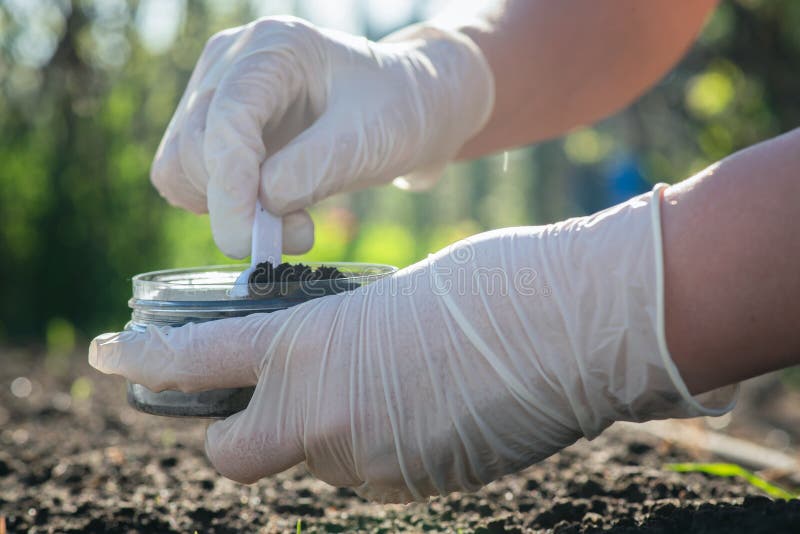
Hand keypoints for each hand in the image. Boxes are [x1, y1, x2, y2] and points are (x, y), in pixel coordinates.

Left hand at [89, 188, 732, 501]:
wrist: (574, 329)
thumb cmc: (485, 286)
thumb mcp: (384, 301)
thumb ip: (332, 347)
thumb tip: (313, 378)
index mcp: (308, 350)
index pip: (194, 364)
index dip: (140, 359)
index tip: (105, 352)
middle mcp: (323, 421)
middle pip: (230, 456)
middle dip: (233, 434)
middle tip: (263, 402)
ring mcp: (368, 466)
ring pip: (312, 464)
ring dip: (325, 435)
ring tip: (388, 384)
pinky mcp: (413, 490)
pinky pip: (367, 476)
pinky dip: (374, 449)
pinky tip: (423, 409)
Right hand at [151, 16, 493, 257]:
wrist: (406, 108)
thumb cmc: (397, 112)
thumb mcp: (368, 141)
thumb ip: (312, 171)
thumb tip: (258, 207)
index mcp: (274, 49)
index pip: (226, 118)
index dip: (230, 187)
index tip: (249, 241)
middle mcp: (232, 63)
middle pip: (193, 147)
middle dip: (235, 206)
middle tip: (300, 232)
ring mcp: (218, 94)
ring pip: (181, 167)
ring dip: (228, 211)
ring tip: (294, 222)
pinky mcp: (217, 129)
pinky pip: (189, 180)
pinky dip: (224, 208)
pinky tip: (273, 209)